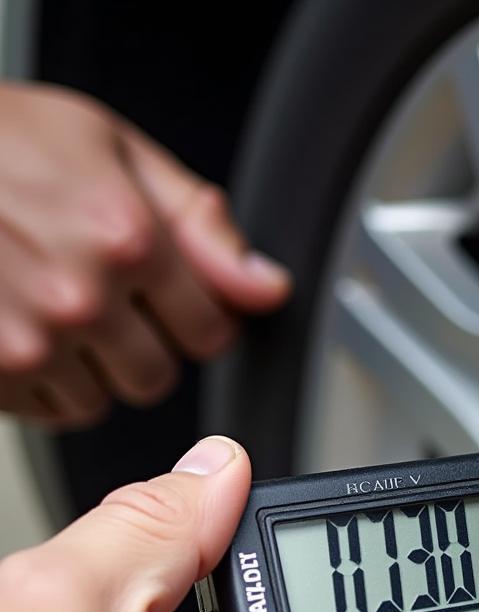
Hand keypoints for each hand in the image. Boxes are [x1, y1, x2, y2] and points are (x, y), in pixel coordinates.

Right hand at [0, 83, 291, 425]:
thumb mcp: (111, 147)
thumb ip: (199, 221)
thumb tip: (266, 285)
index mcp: (128, 240)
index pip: (212, 333)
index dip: (196, 317)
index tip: (171, 301)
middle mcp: (82, 299)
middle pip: (158, 376)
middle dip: (142, 346)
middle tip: (103, 300)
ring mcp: (29, 341)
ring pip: (102, 400)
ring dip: (89, 368)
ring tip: (51, 308)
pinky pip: (49, 410)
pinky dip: (44, 382)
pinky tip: (21, 329)